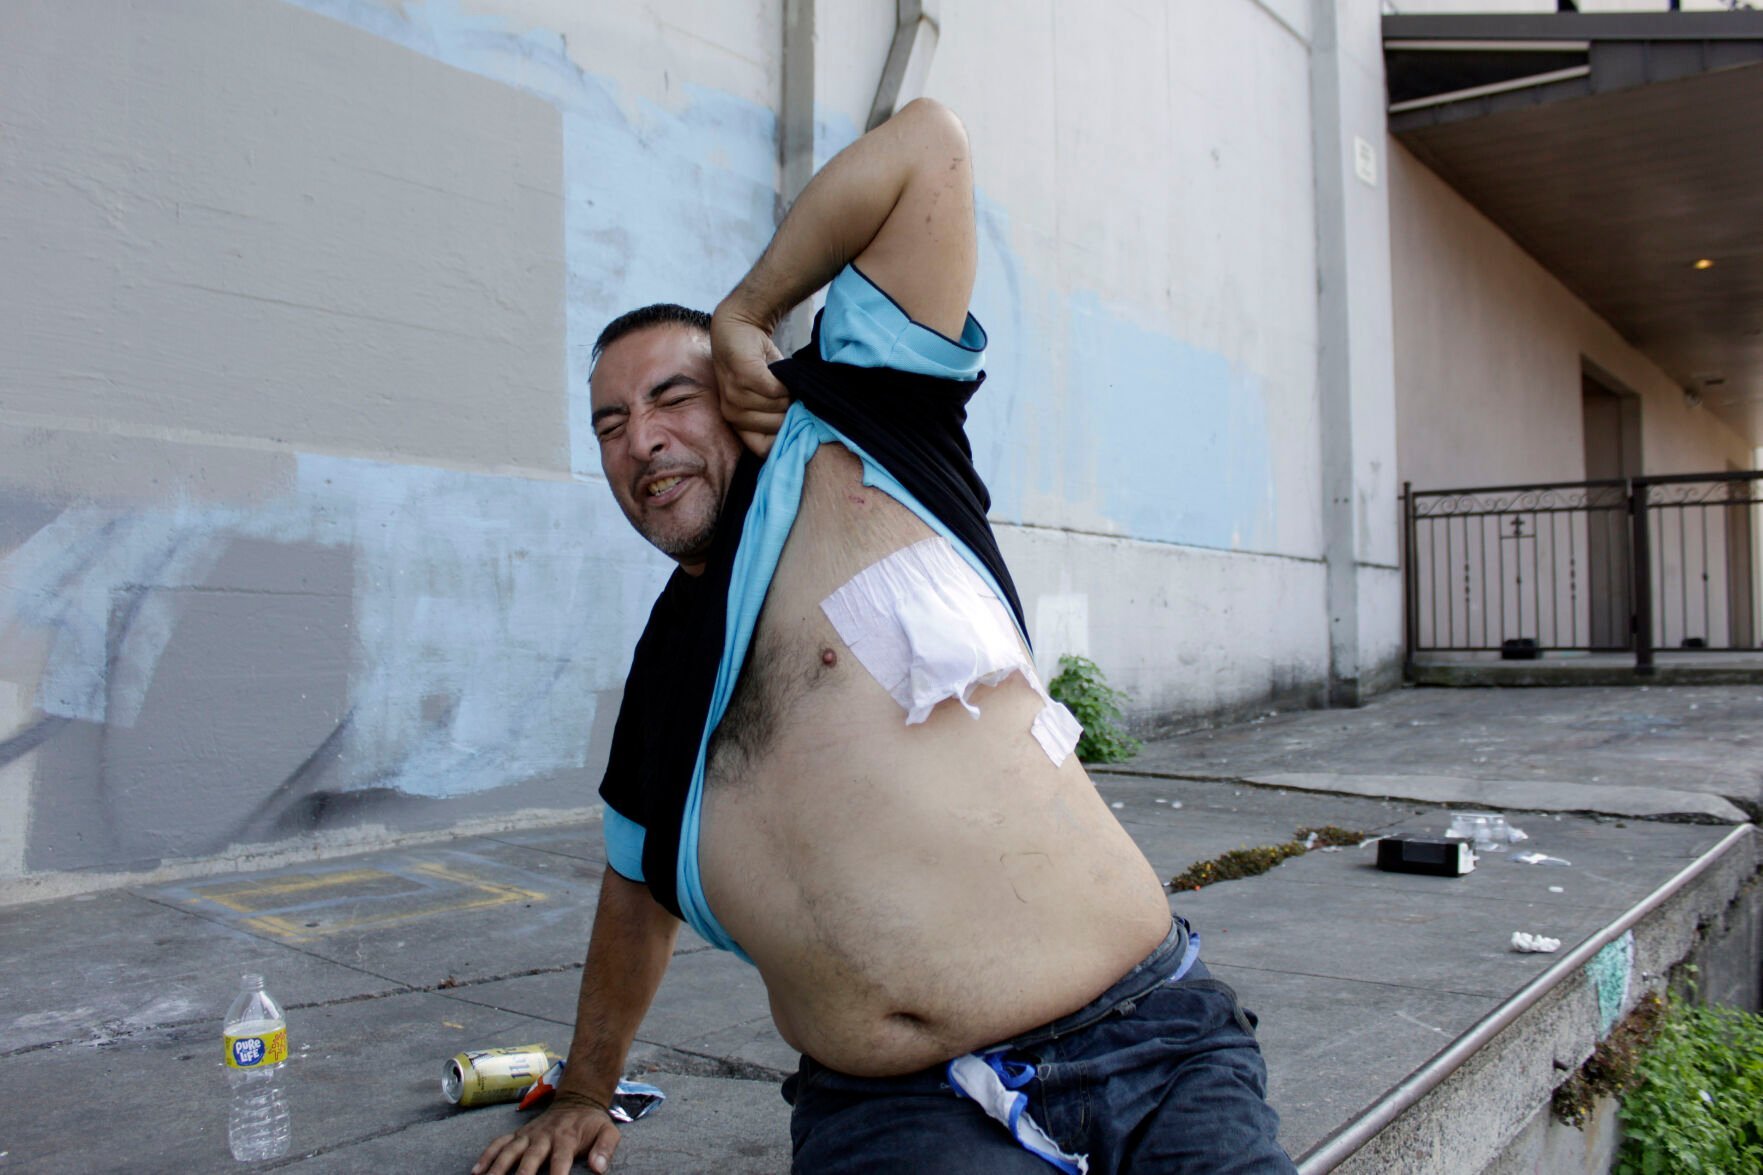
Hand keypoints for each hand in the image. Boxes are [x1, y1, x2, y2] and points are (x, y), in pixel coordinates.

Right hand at [472, 1093, 620, 1174]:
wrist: (577, 1100)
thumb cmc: (591, 1122)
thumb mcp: (608, 1131)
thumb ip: (605, 1149)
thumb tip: (598, 1168)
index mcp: (567, 1138)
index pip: (561, 1161)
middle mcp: (544, 1137)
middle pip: (530, 1158)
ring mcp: (528, 1135)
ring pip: (509, 1151)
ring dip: (497, 1167)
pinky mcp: (519, 1134)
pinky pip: (499, 1143)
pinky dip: (487, 1155)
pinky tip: (476, 1172)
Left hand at [711, 301, 789, 458]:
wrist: (737, 328)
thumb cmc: (756, 366)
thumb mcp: (764, 398)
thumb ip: (776, 416)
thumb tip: (804, 433)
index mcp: (736, 423)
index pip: (763, 449)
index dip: (786, 440)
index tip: (800, 429)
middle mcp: (732, 414)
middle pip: (777, 426)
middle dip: (790, 411)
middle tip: (791, 395)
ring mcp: (735, 396)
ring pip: (778, 406)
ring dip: (788, 393)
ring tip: (783, 381)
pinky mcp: (743, 377)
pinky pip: (775, 390)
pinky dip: (785, 381)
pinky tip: (780, 372)